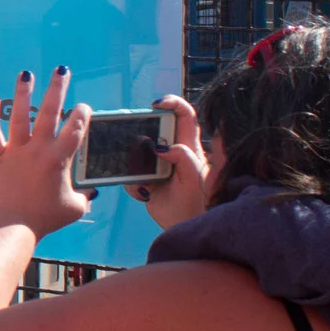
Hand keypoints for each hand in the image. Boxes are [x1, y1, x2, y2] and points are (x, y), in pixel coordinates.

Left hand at [0, 67, 90, 238]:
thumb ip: (84, 197)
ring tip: (26, 74)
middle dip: (58, 88)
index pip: (75, 129)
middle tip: (62, 69)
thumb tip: (90, 193)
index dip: (82, 114)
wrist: (10, 228)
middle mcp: (38, 150)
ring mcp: (16, 151)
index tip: (84, 106)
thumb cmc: (44, 220)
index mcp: (59, 159)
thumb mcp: (73, 209)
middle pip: (50, 112)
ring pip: (20, 116)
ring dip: (23, 93)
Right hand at [128, 94, 214, 227]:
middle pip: (155, 129)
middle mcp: (173, 152)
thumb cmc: (198, 203)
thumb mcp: (195, 178)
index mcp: (189, 146)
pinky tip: (144, 193)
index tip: (156, 105)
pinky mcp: (146, 180)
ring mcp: (158, 165)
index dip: (172, 103)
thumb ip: (184, 158)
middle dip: (142, 133)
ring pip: (138, 151)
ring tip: (144, 180)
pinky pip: (131, 174)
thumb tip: (161, 147)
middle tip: (137, 143)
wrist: (185, 227)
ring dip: (134, 163)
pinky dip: (132, 184)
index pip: (184, 115)